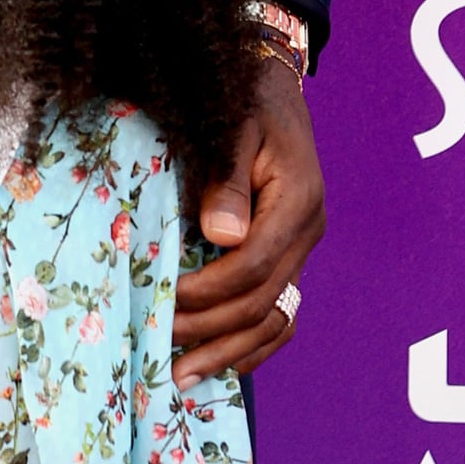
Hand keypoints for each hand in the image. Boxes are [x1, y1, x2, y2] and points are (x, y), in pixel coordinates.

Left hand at [173, 57, 324, 384]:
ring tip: (182, 379)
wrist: (271, 84)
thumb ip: (226, 178)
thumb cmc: (244, 97)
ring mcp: (302, 247)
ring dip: (229, 352)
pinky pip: (281, 313)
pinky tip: (219, 365)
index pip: (252, 266)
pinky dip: (252, 344)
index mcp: (296, 200)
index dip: (206, 292)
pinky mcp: (290, 254)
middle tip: (158, 346)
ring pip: (274, 318)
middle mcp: (306, 231)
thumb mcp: (233, 125)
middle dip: (208, 330)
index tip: (162, 300)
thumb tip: (220, 235)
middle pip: (261, 302)